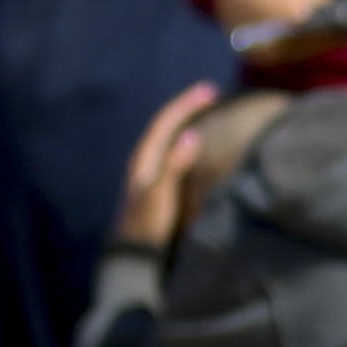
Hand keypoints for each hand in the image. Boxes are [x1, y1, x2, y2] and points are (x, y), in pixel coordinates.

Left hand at [117, 82, 222, 250]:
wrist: (134, 256)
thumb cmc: (146, 224)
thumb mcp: (160, 194)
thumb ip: (175, 165)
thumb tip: (193, 133)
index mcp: (144, 159)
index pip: (165, 122)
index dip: (186, 104)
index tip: (211, 90)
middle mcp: (146, 162)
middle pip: (166, 127)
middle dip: (188, 108)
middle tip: (212, 95)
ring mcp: (151, 175)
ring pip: (170, 140)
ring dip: (188, 124)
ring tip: (210, 114)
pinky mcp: (159, 187)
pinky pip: (176, 154)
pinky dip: (190, 143)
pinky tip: (202, 147)